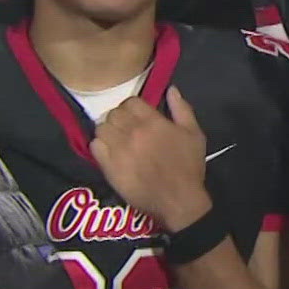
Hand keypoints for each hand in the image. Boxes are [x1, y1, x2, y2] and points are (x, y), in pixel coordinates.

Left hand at [92, 87, 210, 228]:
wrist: (178, 200)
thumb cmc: (188, 167)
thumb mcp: (194, 134)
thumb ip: (182, 109)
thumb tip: (171, 89)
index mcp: (152, 121)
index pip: (131, 102)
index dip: (133, 108)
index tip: (138, 117)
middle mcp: (132, 131)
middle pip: (114, 113)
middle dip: (120, 118)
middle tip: (127, 129)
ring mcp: (118, 149)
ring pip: (102, 128)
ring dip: (108, 131)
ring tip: (116, 140)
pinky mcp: (108, 166)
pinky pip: (94, 146)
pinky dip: (100, 145)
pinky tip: (109, 152)